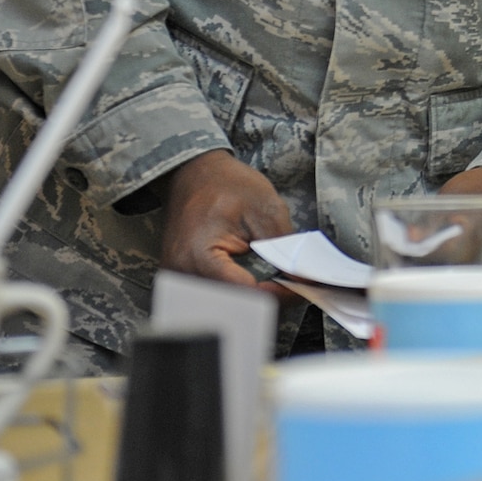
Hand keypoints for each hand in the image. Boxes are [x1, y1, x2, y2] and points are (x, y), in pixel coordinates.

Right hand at [160, 149, 294, 293]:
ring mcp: (177, 280)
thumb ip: (285, 245)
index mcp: (198, 256)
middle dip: (268, 302)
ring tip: (278, 287)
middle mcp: (181, 275)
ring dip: (253, 303)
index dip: (278, 294)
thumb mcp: (266, 208)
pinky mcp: (181, 280)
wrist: (194, 173)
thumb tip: (304, 278)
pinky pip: (213, 298)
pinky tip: (257, 287)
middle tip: (294, 289)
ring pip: (222, 307)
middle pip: (232, 306)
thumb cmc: (227, 184)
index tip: (301, 286)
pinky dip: (238, 297)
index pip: (244, 293)